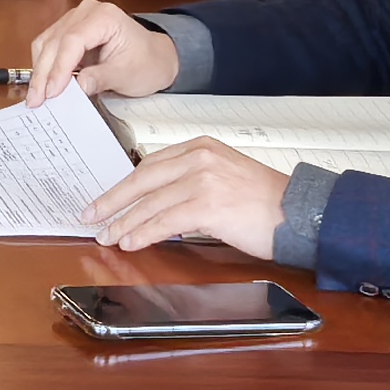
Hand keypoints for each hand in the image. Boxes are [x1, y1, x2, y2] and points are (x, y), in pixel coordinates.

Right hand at [23, 0, 182, 103]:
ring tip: (37, 96)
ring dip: (40, 71)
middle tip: (37, 100)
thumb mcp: (128, 74)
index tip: (52, 92)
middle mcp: (86, 12)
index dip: (59, 67)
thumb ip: (102, 78)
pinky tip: (43, 85)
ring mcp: (75, 19)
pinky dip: (45, 66)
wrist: (155, 57)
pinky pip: (49, 47)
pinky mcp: (69, 31)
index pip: (72, 40)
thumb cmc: (147, 62)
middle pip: (55, 41)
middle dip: (44, 73)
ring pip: (46, 43)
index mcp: (104, 16)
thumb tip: (79, 86)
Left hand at [83, 136, 288, 259]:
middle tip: (90, 216)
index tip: (104, 199)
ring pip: (150, 202)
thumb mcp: (224, 177)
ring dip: (124, 222)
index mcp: (200, 147)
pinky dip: (143, 233)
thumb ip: (190, 182)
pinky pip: (165, 221)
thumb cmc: (265, 202)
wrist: (299, 212)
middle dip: (112, 201)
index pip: (150, 165)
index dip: (123, 185)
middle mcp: (199, 158)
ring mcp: (203, 180)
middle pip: (142, 179)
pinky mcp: (208, 204)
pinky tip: (131, 242)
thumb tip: (155, 204)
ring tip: (108, 236)